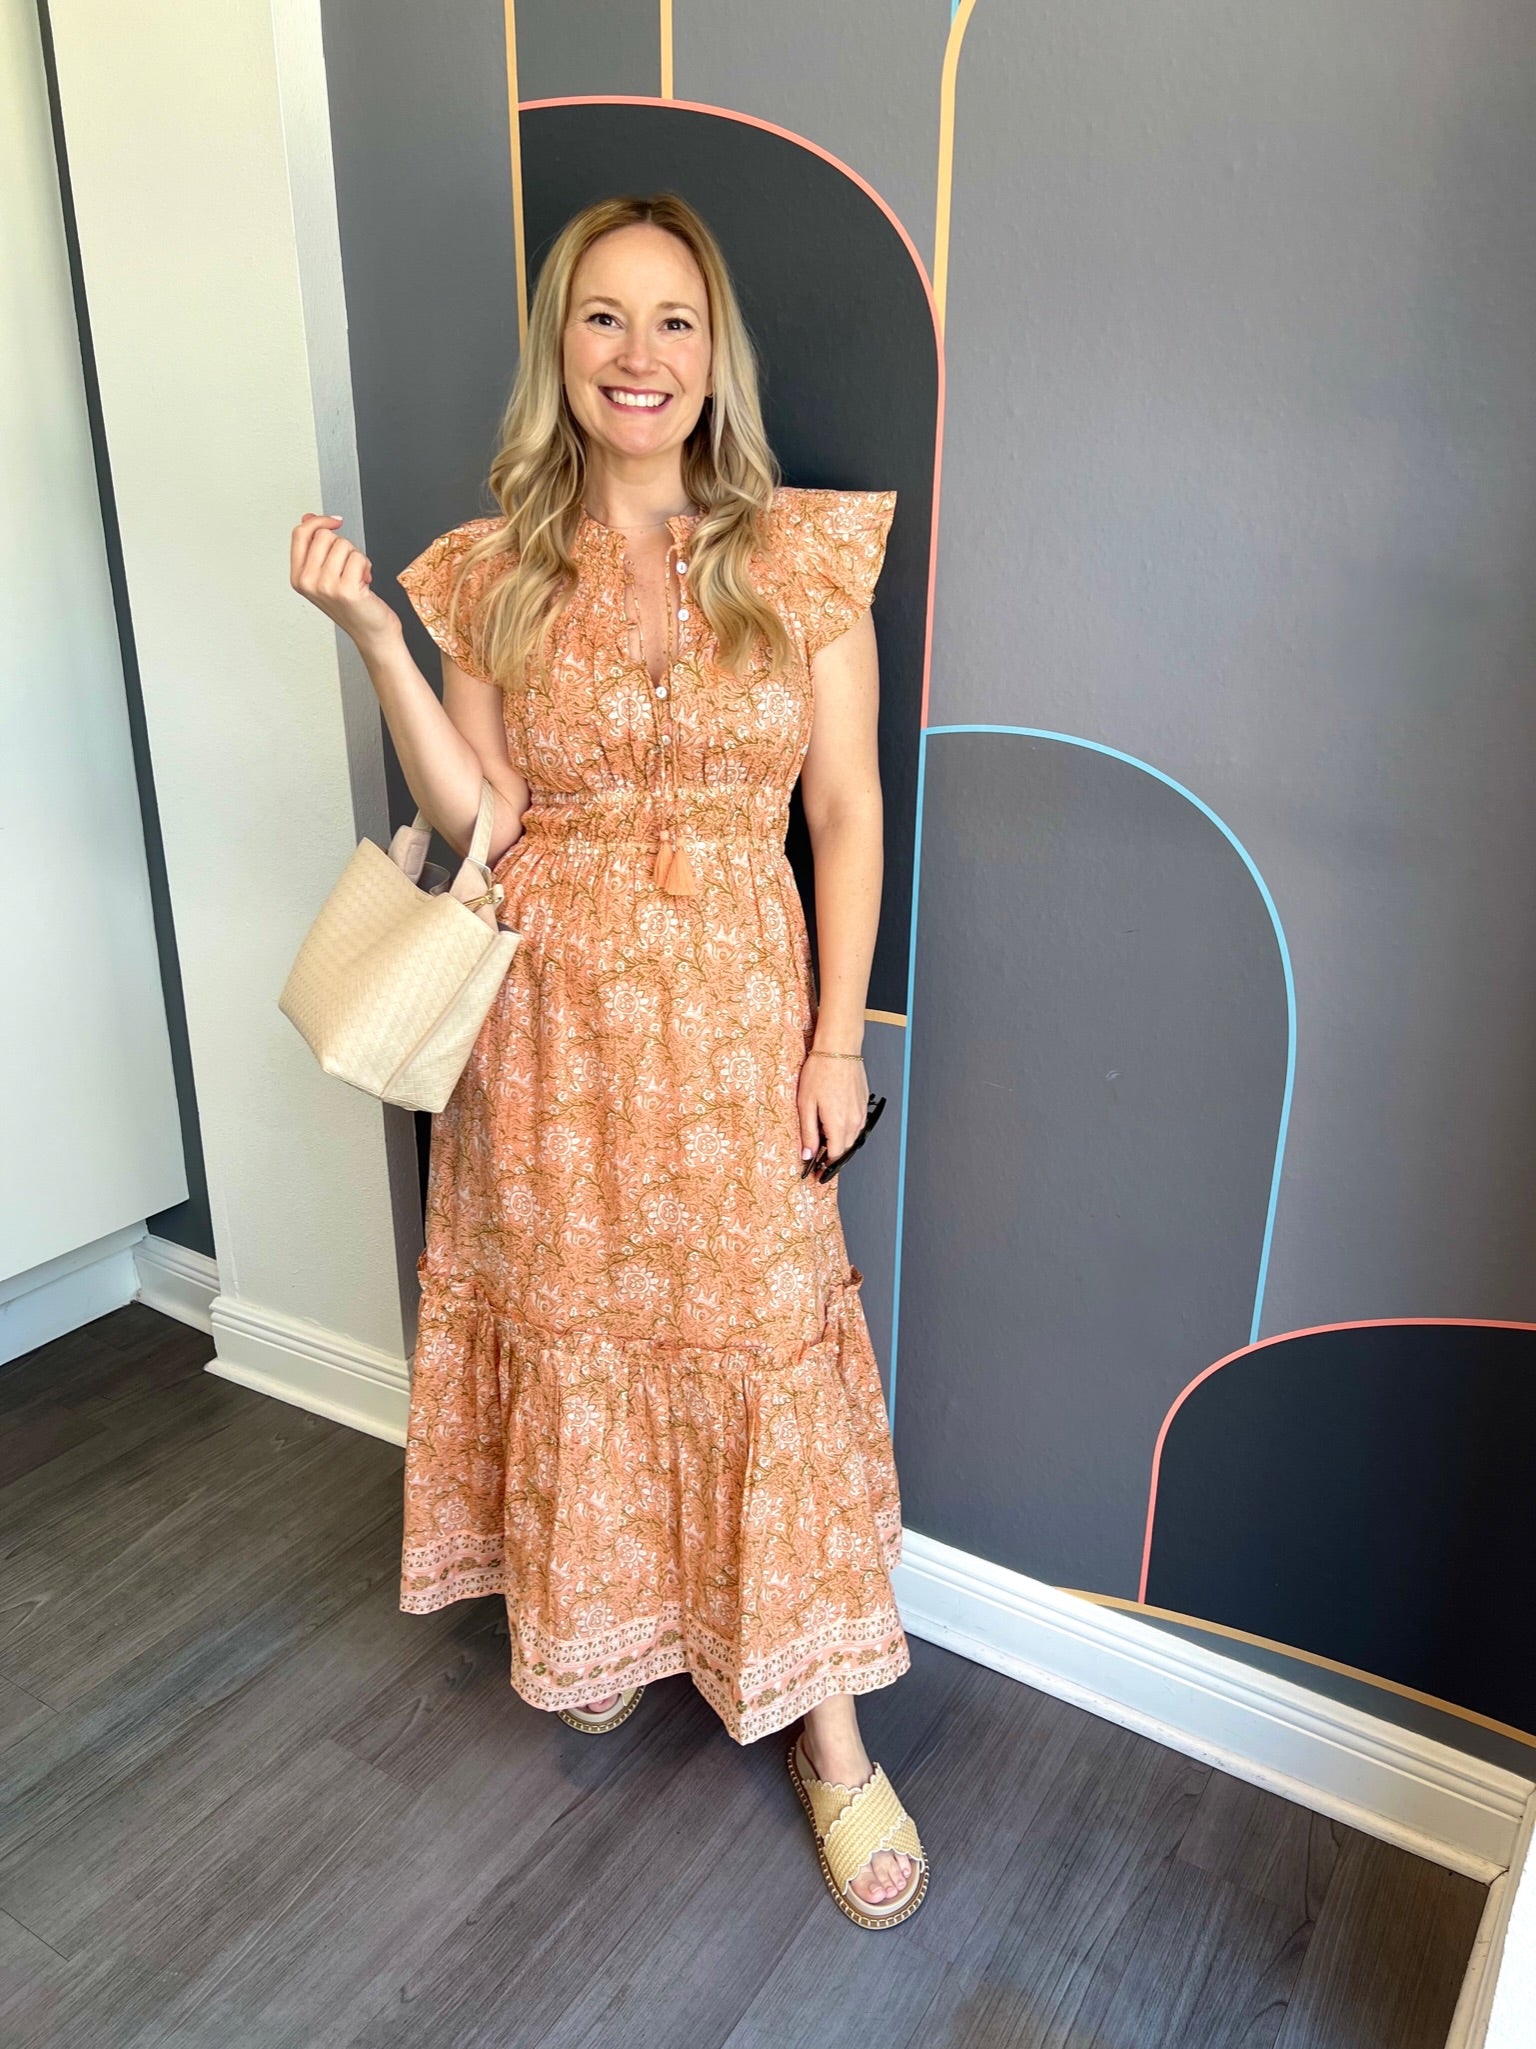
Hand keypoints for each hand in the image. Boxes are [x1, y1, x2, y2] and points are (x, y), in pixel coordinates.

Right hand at [289, 513, 401, 650]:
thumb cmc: (353, 606)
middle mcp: (308, 582)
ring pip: (342, 544)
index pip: (299, 534)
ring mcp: (325, 586)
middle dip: (342, 545)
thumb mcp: (326, 575)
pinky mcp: (345, 589)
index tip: (335, 522)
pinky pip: (357, 556)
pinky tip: (364, 582)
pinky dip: (366, 565)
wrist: (372, 632)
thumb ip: (315, 547)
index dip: (319, 521)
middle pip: (323, 535)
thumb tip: (308, 518)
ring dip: (356, 557)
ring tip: (356, 576)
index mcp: (299, 577)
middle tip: (348, 567)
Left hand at [797, 1050, 866, 1172]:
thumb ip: (808, 1132)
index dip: (827, 1169)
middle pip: (845, 1149)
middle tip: (818, 1159)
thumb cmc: (820, 1072)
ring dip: (840, 1142)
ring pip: (852, 1137)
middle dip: (833, 1157)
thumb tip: (808, 1154)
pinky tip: (834, 1121)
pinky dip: (846, 1129)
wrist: (839, 1049)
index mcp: (838, 1124)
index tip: (818, 1175)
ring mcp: (861, 1112)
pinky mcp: (863, 1103)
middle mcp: (854, 1121)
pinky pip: (856, 1124)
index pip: (836, 1157)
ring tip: (824, 1139)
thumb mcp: (806, 1104)